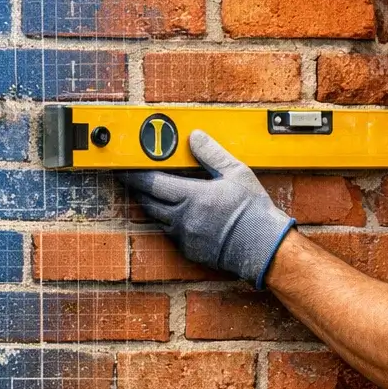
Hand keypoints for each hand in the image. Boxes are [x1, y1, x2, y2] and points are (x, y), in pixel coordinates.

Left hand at [119, 130, 295, 287]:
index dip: (134, 175)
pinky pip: (170, 233)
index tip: (124, 169)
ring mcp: (184, 236)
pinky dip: (168, 221)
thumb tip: (195, 137)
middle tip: (134, 178)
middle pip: (148, 202)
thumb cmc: (253, 211)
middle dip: (139, 189)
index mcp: (192, 197)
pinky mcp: (189, 250)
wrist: (263, 247)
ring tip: (154, 193)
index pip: (151, 184)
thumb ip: (211, 153)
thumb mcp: (236, 173)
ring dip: (152, 205)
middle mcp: (183, 218)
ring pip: (157, 218)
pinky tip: (176, 213)